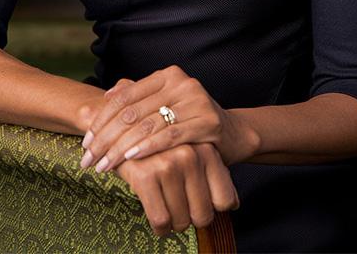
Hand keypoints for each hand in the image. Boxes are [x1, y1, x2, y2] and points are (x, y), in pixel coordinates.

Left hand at [79, 66, 247, 172]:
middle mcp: (181, 82)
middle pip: (132, 112)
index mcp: (166, 76)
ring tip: (103, 166)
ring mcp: (195, 100)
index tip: (85, 142)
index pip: (124, 97)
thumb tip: (106, 97)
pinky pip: (169, 135)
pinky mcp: (207, 121)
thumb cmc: (190, 122)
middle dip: (105, 138)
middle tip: (87, 159)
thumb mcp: (164, 106)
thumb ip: (138, 99)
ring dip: (120, 148)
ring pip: (147, 125)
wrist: (233, 134)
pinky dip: (147, 147)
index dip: (101, 120)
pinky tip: (131, 159)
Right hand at [113, 141, 238, 236]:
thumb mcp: (194, 154)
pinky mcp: (144, 175)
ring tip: (167, 207)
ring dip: (174, 223)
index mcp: (206, 150)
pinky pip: (160, 220)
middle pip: (203, 215)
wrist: (123, 129)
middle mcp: (190, 155)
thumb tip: (233, 204)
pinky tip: (156, 215)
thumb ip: (214, 175)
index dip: (212, 209)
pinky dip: (159, 227)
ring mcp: (167, 164)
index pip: (225, 200)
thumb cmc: (163, 148)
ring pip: (181, 221)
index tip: (200, 205)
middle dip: (191, 218)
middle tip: (180, 209)